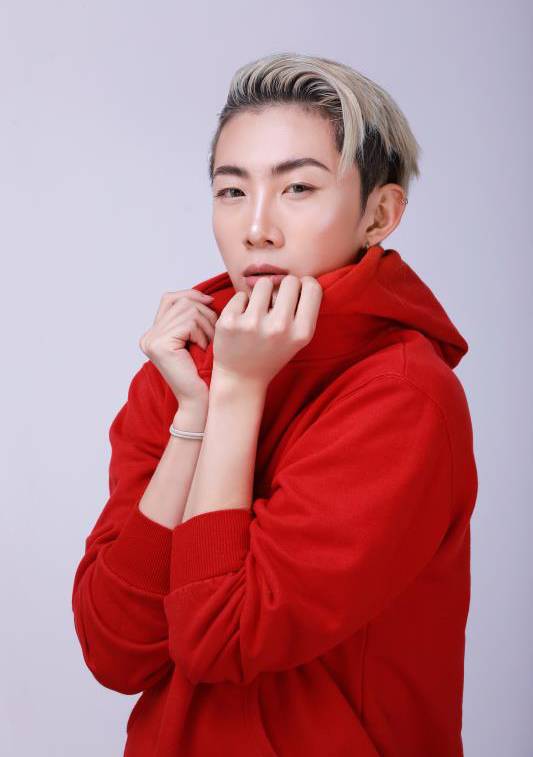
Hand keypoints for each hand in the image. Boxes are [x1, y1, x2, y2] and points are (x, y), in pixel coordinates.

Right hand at [139, 288, 217, 403]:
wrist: (200, 401)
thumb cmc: (204, 372)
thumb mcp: (197, 338)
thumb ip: (193, 317)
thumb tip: (206, 296)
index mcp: (153, 334)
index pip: (169, 298)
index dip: (192, 295)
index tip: (210, 303)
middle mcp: (148, 336)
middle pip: (181, 301)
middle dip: (204, 313)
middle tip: (212, 335)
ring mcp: (151, 340)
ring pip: (188, 311)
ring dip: (206, 326)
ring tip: (207, 345)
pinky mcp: (159, 345)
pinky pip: (188, 323)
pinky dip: (202, 334)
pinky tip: (202, 349)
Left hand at [212, 274, 322, 387]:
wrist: (241, 379)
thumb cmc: (272, 353)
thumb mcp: (297, 338)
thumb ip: (304, 310)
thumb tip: (300, 277)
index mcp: (301, 333)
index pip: (312, 287)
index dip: (304, 285)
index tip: (297, 293)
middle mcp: (279, 328)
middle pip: (289, 281)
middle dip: (283, 288)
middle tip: (275, 304)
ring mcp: (252, 324)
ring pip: (264, 283)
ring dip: (261, 294)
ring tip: (258, 314)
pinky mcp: (229, 322)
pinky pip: (241, 295)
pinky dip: (241, 305)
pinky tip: (241, 323)